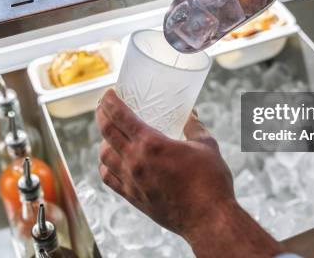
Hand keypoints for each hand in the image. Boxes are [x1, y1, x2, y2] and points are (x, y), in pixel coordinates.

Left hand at [96, 90, 283, 257]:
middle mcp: (135, 162)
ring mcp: (131, 181)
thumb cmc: (210, 182)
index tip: (108, 93)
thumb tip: (191, 115)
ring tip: (110, 134)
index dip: (111, 102)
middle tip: (104, 107)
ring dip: (103, 141)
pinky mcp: (133, 197)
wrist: (208, 219)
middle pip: (107, 133)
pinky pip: (109, 179)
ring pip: (104, 156)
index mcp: (151, 144)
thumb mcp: (206, 145)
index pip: (120, 117)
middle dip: (102, 115)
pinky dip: (106, 166)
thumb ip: (195, 127)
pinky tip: (112, 162)